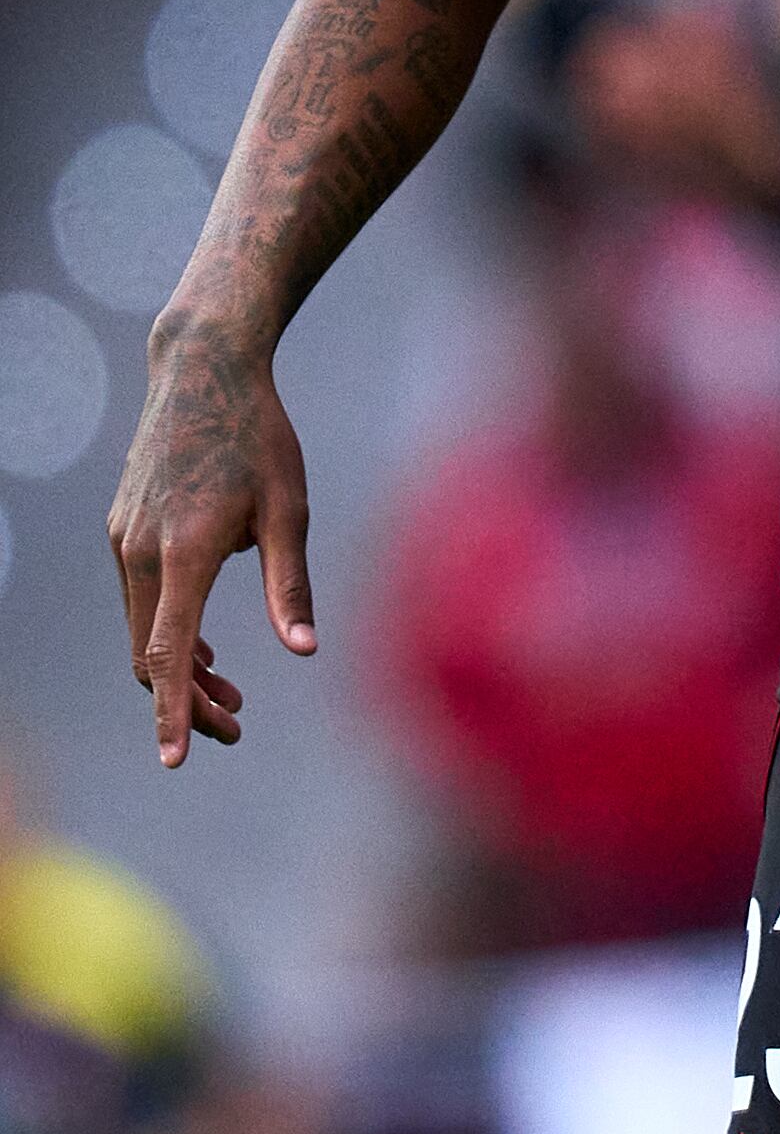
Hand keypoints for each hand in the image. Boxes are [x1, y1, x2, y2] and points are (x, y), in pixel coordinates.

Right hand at [107, 318, 306, 766]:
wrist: (203, 373)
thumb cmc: (259, 438)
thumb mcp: (290, 509)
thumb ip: (290, 584)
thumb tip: (304, 650)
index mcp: (182, 552)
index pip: (166, 653)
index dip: (171, 712)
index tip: (176, 760)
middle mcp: (139, 551)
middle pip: (150, 654)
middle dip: (187, 702)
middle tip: (236, 730)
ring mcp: (123, 540)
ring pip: (141, 630)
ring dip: (179, 669)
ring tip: (232, 696)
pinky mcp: (122, 529)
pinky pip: (139, 600)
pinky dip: (166, 632)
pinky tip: (202, 650)